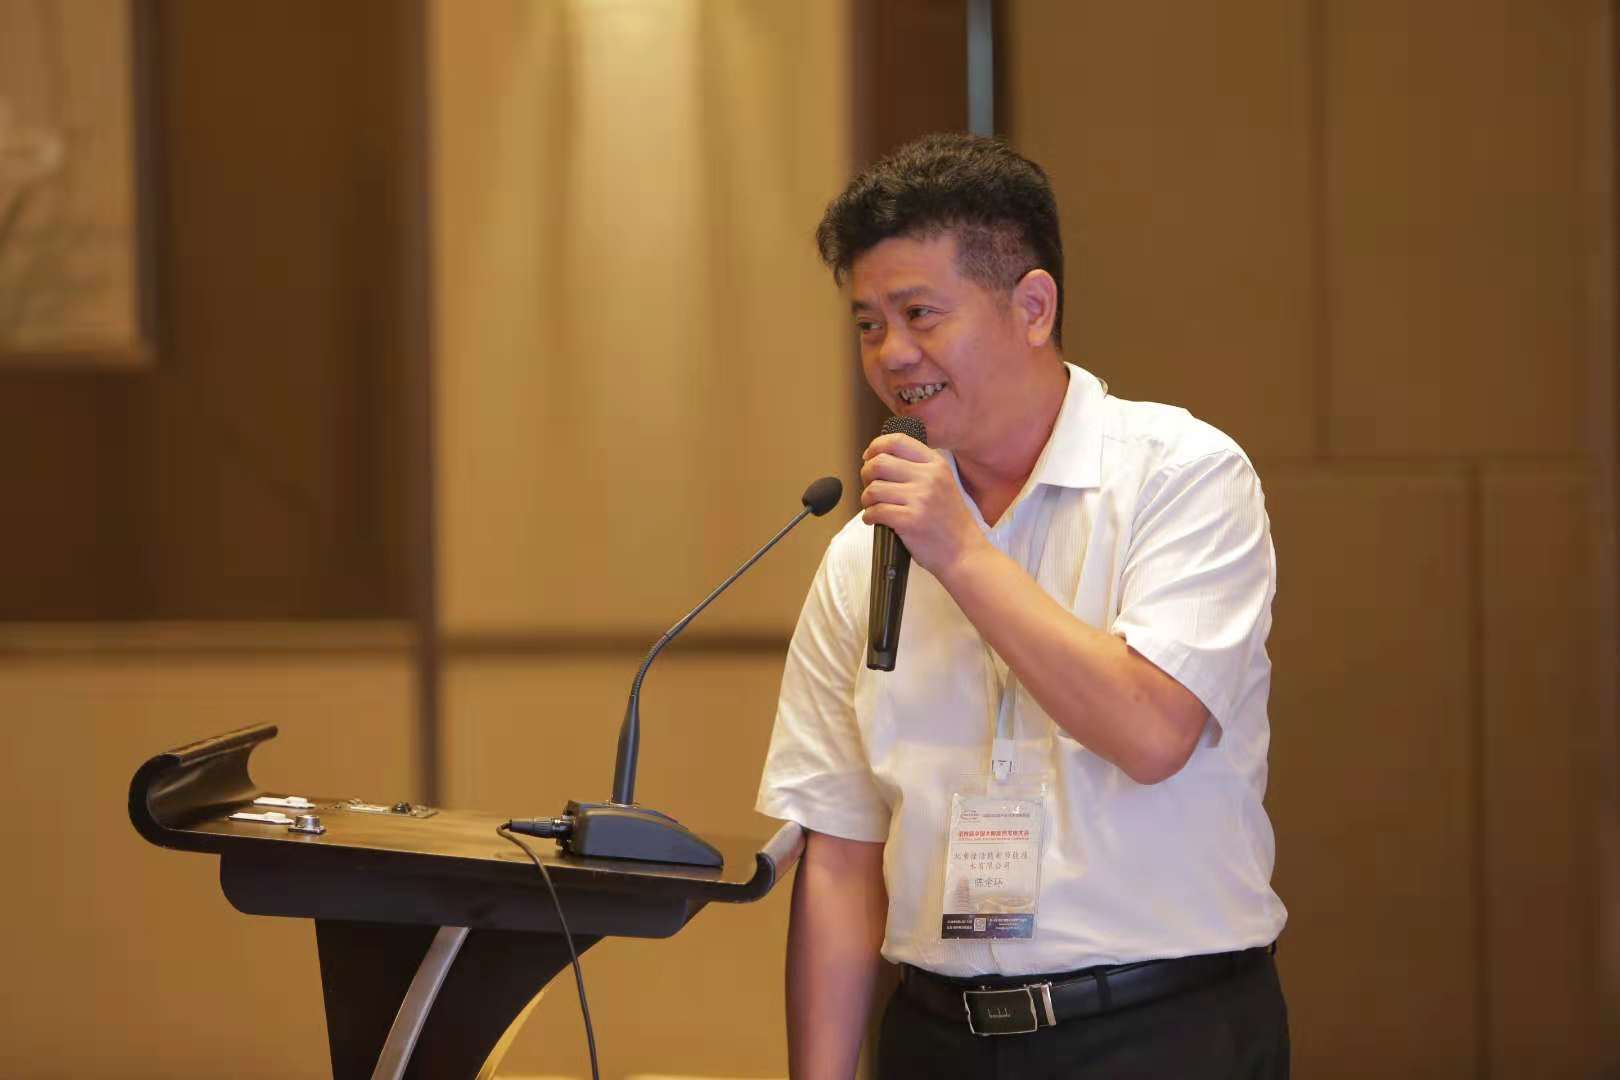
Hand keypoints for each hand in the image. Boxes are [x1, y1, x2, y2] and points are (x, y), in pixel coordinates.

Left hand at [859, 433, 986, 575]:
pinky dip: (869, 517)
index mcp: (936, 464)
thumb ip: (918, 469)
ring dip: (866, 499)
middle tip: (869, 487)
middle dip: (866, 474)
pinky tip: (875, 520)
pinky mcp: (909, 520)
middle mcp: (928, 477)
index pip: (897, 441)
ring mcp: (920, 499)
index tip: (869, 457)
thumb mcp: (942, 484)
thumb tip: (879, 459)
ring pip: (873, 489)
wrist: (964, 552)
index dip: (876, 447)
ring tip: (873, 507)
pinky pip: (875, 511)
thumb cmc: (949, 522)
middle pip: (879, 463)